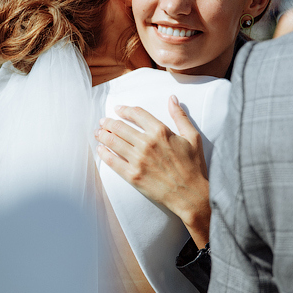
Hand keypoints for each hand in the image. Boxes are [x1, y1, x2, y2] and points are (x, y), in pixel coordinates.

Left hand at [95, 96, 210, 247]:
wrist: (191, 194)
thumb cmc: (194, 166)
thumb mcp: (192, 137)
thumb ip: (180, 116)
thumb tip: (172, 98)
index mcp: (161, 131)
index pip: (137, 114)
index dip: (124, 109)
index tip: (117, 109)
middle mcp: (147, 143)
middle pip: (120, 127)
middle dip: (108, 122)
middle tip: (103, 121)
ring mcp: (138, 160)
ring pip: (113, 142)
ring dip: (102, 135)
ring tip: (98, 133)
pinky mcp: (132, 176)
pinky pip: (112, 161)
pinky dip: (103, 154)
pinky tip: (100, 150)